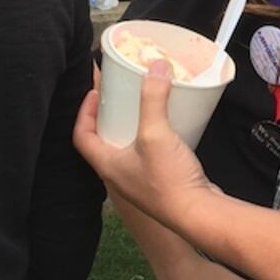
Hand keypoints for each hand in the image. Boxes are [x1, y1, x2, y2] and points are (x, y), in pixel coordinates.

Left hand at [73, 59, 216, 225]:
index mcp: (107, 164)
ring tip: (142, 106)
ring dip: (131, 126)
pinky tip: (168, 126)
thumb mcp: (155, 133)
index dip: (83, 113)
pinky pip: (148, 154)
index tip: (93, 93)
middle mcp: (119, 174)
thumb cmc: (168, 182)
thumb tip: (156, 66)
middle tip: (119, 95)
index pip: (81, 136)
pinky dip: (153, 137)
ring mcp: (139, 179)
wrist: (198, 213)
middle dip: (109, 116)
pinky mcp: (160, 180)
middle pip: (103, 140)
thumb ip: (153, 98)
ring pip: (127, 147)